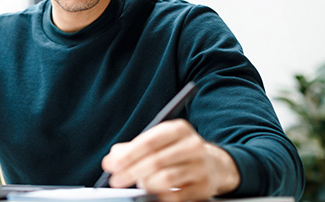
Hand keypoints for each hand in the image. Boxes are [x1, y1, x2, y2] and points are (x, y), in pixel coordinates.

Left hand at [101, 119, 239, 200]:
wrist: (214, 164)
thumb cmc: (177, 151)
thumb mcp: (158, 142)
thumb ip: (131, 149)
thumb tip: (110, 161)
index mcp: (179, 129)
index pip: (149, 142)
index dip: (128, 155)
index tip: (112, 166)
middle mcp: (193, 145)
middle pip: (156, 161)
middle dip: (131, 173)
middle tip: (116, 181)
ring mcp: (200, 167)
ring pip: (166, 180)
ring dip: (146, 184)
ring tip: (138, 185)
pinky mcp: (204, 187)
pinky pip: (176, 197)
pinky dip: (159, 197)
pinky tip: (152, 194)